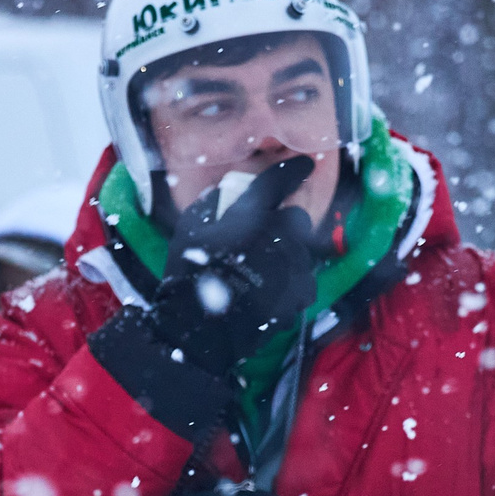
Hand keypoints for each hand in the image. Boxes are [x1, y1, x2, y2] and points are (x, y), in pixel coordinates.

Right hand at [148, 156, 317, 377]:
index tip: (305, 165)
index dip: (293, 170)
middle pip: (297, 219)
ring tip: (265, 270)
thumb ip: (211, 205)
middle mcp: (281, 236)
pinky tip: (272, 292)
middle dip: (285, 223)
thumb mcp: (189, 230)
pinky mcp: (300, 297)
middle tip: (266, 236)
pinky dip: (292, 283)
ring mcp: (295, 268)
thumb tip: (224, 194)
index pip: (279, 182)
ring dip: (288, 254)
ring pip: (303, 251)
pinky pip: (303, 281)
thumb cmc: (188, 275)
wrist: (200, 330)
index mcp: (253, 215)